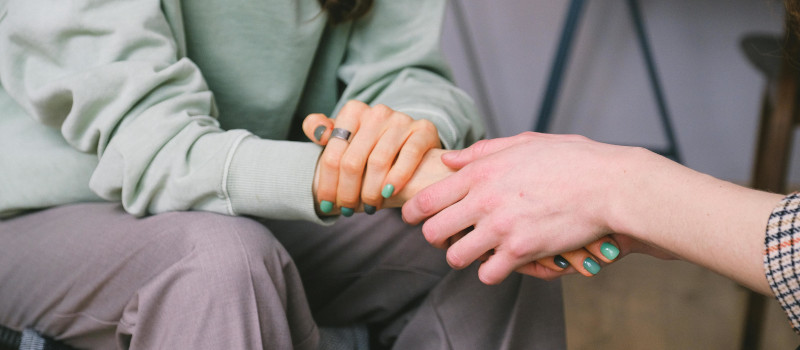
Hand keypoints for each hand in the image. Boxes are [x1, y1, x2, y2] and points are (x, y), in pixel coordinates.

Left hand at [303, 101, 440, 215]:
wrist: (410, 143)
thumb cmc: (370, 146)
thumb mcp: (344, 137)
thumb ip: (321, 130)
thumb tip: (318, 132)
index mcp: (353, 111)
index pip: (333, 154)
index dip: (327, 184)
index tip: (326, 205)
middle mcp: (377, 112)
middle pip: (352, 161)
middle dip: (348, 192)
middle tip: (348, 211)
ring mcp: (401, 120)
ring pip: (378, 162)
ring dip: (371, 192)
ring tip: (369, 207)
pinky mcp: (424, 129)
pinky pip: (409, 155)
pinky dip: (397, 177)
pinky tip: (389, 193)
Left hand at [402, 132, 647, 283]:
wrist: (609, 185)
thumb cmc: (572, 160)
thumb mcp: (524, 143)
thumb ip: (482, 151)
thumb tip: (450, 159)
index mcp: (481, 172)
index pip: (427, 198)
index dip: (412, 212)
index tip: (412, 218)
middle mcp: (484, 200)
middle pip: (433, 231)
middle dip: (435, 237)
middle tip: (446, 237)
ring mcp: (501, 227)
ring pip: (455, 256)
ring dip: (462, 256)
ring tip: (474, 251)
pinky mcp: (521, 251)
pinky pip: (487, 274)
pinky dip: (491, 271)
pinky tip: (500, 262)